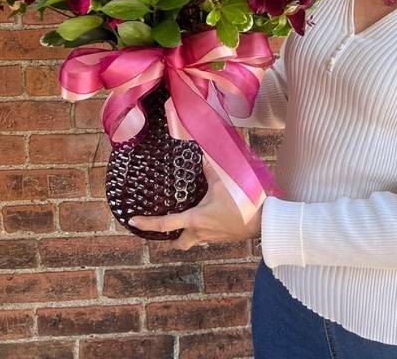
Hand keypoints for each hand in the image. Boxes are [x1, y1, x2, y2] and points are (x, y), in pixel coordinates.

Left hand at [128, 156, 262, 249]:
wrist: (263, 221)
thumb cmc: (242, 203)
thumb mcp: (223, 181)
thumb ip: (210, 167)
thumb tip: (201, 153)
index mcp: (195, 219)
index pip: (165, 224)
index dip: (147, 223)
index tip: (133, 221)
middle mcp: (200, 232)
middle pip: (179, 243)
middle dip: (171, 238)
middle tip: (167, 227)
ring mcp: (212, 237)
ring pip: (193, 241)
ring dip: (188, 234)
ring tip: (187, 220)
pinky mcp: (223, 237)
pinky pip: (207, 236)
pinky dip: (202, 230)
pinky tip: (209, 218)